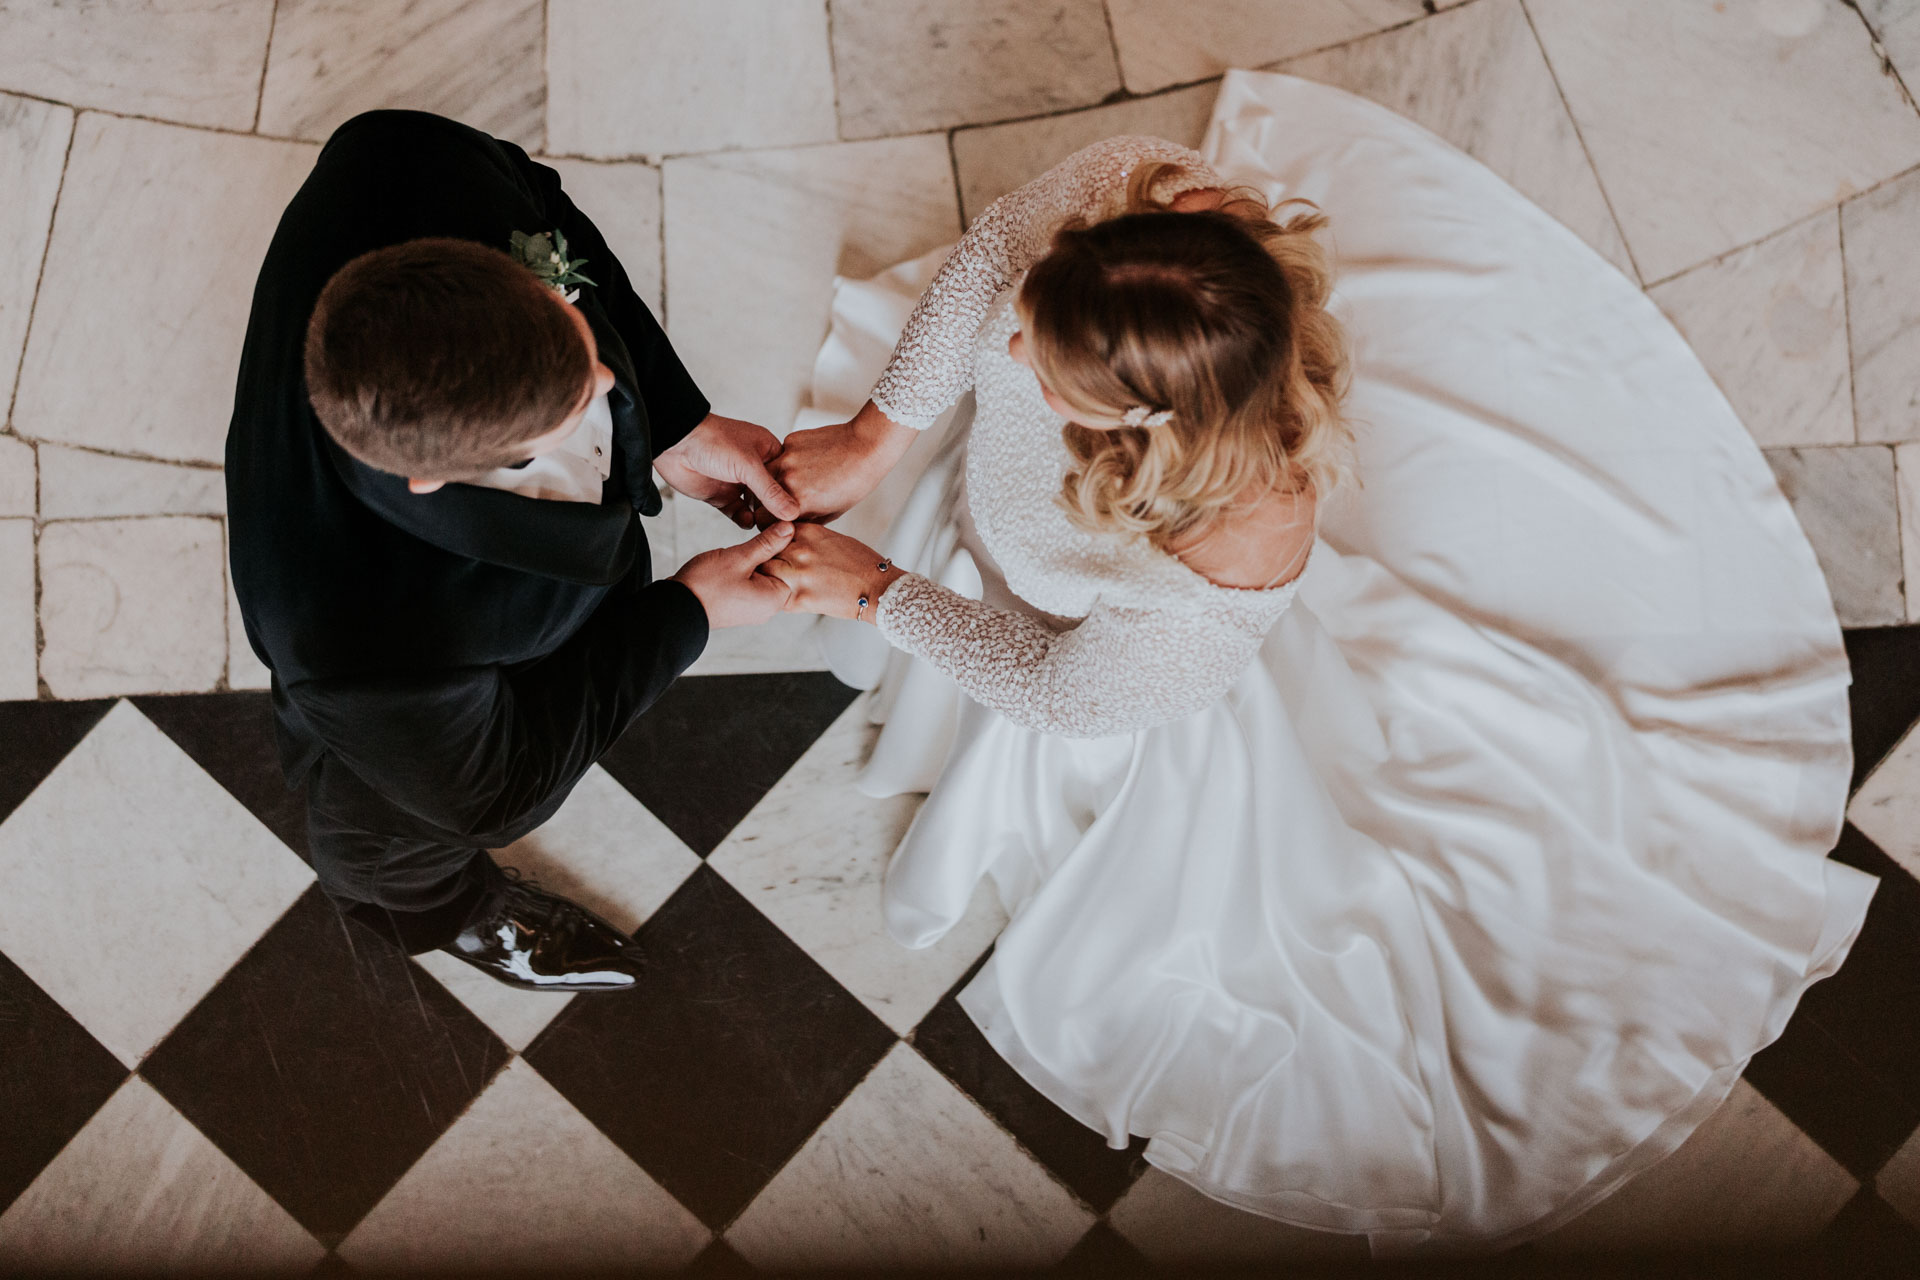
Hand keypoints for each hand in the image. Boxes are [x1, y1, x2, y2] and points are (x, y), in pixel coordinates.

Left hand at [656, 413, 802, 527]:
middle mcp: (755, 468)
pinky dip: (744, 520)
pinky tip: (749, 523)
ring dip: (762, 517)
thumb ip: (771, 491)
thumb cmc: (713, 440)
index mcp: (767, 451)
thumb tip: (793, 512)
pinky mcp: (721, 496)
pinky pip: (738, 513)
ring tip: (770, 529)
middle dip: (780, 509)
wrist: (674, 443)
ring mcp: (737, 483)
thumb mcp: (749, 465)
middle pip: (775, 494)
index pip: (790, 476)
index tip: (807, 511)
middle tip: (789, 527)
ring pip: (758, 506)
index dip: (798, 493)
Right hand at [670, 522, 795, 627]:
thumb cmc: (706, 586)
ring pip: (761, 575)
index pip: (791, 566)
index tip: (770, 532)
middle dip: (766, 553)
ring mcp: (752, 608)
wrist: (676, 608)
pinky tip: (729, 564)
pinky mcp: (738, 605)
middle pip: (778, 571)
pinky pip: (749, 583)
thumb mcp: (739, 558)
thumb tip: (789, 528)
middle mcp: (767, 608)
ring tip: (736, 555)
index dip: (783, 545)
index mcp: (774, 599)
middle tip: (750, 544)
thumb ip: (766, 543)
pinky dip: (743, 571)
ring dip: (752, 561)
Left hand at [760, 522, 899, 621]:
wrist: (878, 589)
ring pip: (766, 572)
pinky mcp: (799, 599)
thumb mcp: (833, 538)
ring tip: (771, 581)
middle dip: (765, 556)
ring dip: (768, 577)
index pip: (774, 529)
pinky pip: (776, 597)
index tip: (772, 545)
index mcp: (809, 532)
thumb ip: (807, 537)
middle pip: (765, 550)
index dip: (772, 539)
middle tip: (765, 564)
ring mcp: (798, 575)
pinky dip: (777, 597)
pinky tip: (784, 597)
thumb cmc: (860, 562)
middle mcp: (800, 550)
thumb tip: (787, 539)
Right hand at [768, 400, 918, 523]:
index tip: (775, 519)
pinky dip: (786, 462)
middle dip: (767, 501)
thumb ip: (806, 520)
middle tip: (782, 500)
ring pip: (765, 474)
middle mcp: (787, 480)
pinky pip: (779, 455)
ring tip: (793, 481)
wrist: (866, 448)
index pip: (763, 520)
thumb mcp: (832, 512)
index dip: (768, 522)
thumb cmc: (855, 482)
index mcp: (797, 504)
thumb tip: (788, 525)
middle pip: (759, 497)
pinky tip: (806, 463)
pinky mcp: (790, 441)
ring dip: (772, 480)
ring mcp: (787, 458)